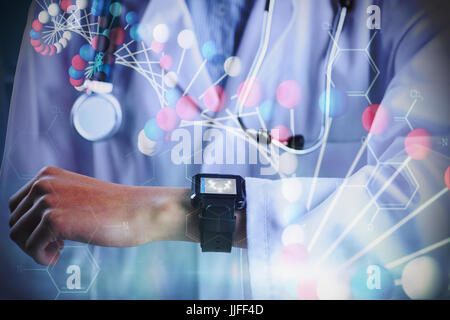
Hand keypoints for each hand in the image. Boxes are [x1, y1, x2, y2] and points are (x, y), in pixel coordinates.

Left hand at [8, 166, 191, 265]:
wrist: (139, 210)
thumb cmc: (114, 208)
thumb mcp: (77, 195)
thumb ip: (53, 200)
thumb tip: (28, 224)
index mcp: (47, 174)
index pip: (16, 205)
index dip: (30, 225)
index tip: (52, 235)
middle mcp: (43, 183)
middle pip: (14, 221)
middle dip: (30, 238)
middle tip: (56, 245)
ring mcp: (47, 200)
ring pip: (17, 235)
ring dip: (34, 249)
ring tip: (57, 251)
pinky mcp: (54, 220)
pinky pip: (31, 247)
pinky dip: (42, 257)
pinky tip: (59, 255)